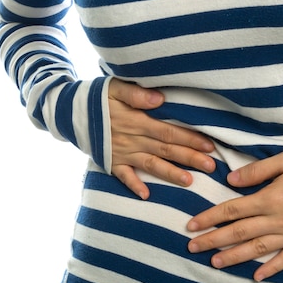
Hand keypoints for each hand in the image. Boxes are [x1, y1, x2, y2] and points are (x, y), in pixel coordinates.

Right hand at [108, 79, 215, 199]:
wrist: (70, 111)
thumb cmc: (98, 96)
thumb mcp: (114, 87)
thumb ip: (135, 94)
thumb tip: (159, 99)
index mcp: (136, 120)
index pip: (167, 131)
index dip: (189, 138)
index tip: (209, 144)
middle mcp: (131, 139)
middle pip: (165, 150)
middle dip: (189, 158)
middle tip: (211, 166)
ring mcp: (121, 153)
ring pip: (150, 165)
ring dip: (170, 173)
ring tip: (189, 182)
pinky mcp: (110, 162)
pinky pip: (123, 176)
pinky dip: (133, 186)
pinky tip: (146, 195)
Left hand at [186, 151, 282, 281]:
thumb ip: (255, 171)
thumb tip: (229, 179)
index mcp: (267, 199)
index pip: (231, 210)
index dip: (209, 218)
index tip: (190, 226)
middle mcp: (275, 220)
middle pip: (238, 232)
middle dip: (213, 240)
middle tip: (192, 247)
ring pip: (256, 248)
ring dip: (234, 257)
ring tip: (214, 263)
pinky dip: (271, 269)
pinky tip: (257, 277)